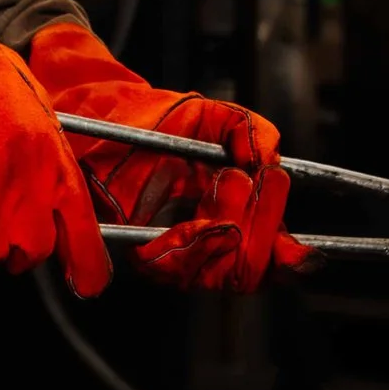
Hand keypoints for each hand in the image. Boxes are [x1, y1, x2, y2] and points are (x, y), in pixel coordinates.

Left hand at [27, 21, 309, 291]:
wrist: (93, 114)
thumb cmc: (149, 115)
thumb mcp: (206, 114)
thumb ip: (247, 128)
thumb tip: (270, 161)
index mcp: (230, 208)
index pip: (270, 252)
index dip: (287, 257)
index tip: (295, 247)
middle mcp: (205, 237)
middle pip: (248, 270)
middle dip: (256, 235)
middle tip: (241, 189)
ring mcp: (174, 250)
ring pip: (217, 275)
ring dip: (222, 241)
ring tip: (216, 202)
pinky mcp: (140, 255)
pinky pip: (174, 271)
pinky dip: (185, 253)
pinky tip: (179, 232)